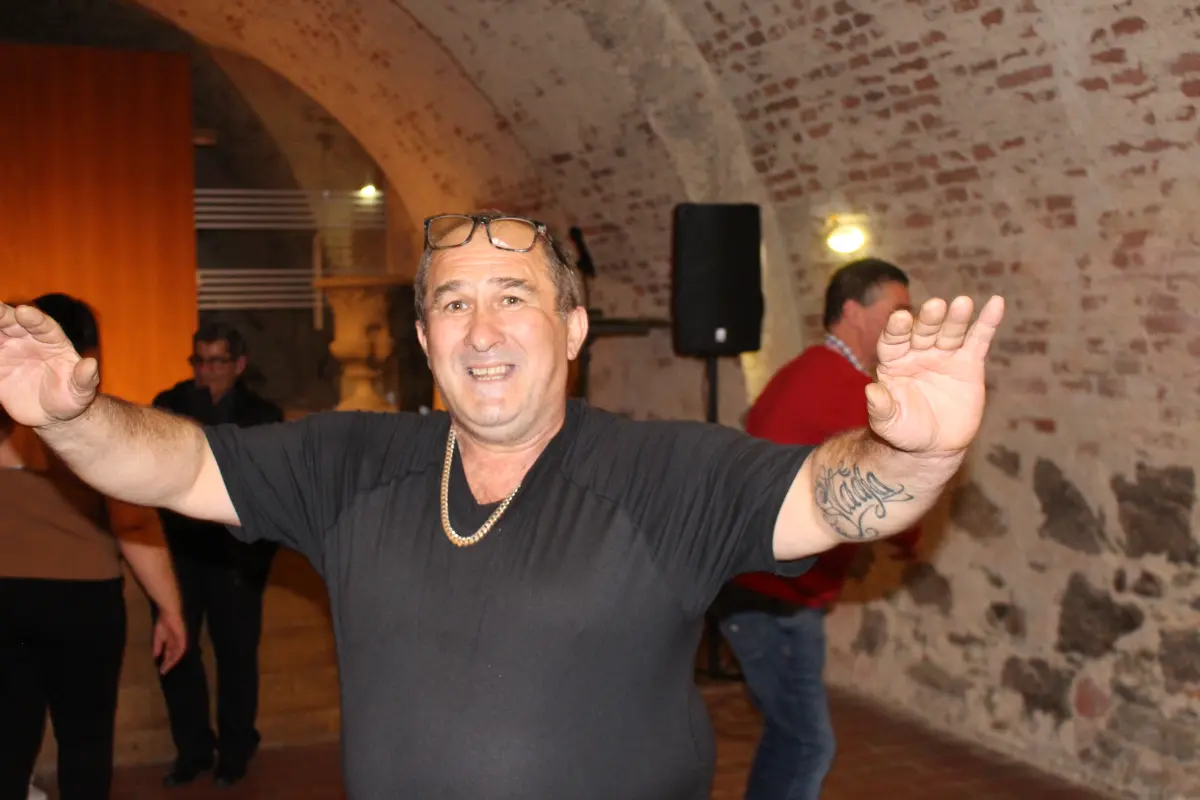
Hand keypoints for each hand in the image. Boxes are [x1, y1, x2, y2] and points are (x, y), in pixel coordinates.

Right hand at [0, 303, 98, 427]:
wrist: (53, 412)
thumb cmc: (71, 396)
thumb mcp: (82, 391)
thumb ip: (85, 379)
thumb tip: (91, 365)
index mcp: (52, 340)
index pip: (42, 325)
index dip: (33, 318)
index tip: (24, 312)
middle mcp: (27, 340)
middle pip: (11, 322)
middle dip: (0, 314)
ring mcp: (8, 351)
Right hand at [153, 611, 187, 673]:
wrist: (169, 613)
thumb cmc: (164, 622)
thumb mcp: (158, 637)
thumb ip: (157, 646)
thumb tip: (155, 656)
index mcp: (171, 641)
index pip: (169, 654)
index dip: (166, 661)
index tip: (161, 669)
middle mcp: (177, 642)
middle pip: (174, 655)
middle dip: (169, 663)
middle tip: (164, 671)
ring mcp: (180, 640)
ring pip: (177, 653)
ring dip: (172, 661)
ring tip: (167, 667)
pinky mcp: (183, 637)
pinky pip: (181, 648)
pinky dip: (177, 654)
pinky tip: (173, 659)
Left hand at [866, 295, 1004, 456]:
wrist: (932, 445)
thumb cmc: (904, 430)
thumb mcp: (887, 423)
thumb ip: (880, 407)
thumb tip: (871, 391)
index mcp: (893, 361)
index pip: (893, 341)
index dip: (896, 330)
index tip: (900, 318)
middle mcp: (918, 352)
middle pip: (923, 331)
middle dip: (929, 319)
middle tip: (936, 306)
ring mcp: (944, 355)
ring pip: (950, 332)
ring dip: (957, 317)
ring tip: (963, 303)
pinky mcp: (969, 363)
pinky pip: (979, 340)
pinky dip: (988, 322)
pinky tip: (997, 303)